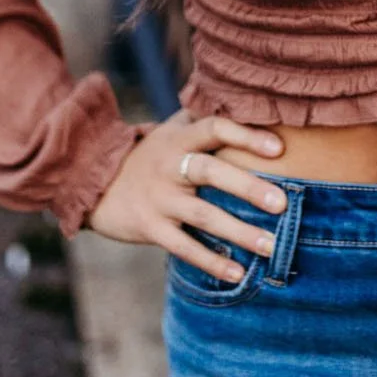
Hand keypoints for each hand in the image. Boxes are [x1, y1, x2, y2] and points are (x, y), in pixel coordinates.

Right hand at [87, 110, 287, 281]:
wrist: (92, 182)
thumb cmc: (149, 155)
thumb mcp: (171, 131)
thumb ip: (203, 119)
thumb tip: (247, 102)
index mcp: (179, 138)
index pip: (214, 128)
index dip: (245, 135)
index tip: (278, 148)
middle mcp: (170, 166)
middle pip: (210, 171)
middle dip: (248, 187)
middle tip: (283, 204)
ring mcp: (159, 198)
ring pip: (202, 214)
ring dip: (239, 232)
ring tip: (272, 247)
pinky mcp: (150, 227)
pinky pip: (184, 247)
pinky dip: (211, 261)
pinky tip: (238, 274)